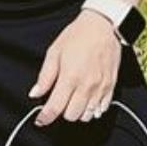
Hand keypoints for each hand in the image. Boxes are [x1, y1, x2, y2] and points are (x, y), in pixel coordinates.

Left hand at [30, 12, 121, 126]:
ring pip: (87, 115)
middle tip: (59, 101)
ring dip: (78, 112)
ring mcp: (100, 88)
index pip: (55, 107)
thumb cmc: (77, 36)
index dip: (45, 117)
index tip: (41, 120)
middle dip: (62, 112)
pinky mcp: (111, 86)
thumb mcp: (54, 51)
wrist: (103, 25)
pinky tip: (87, 99)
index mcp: (70, 77)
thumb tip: (35, 93)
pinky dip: (93, 109)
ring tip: (73, 100)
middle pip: (72, 116)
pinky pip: (102, 109)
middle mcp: (86, 86)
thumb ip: (45, 76)